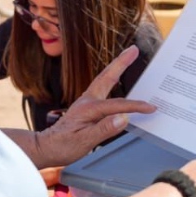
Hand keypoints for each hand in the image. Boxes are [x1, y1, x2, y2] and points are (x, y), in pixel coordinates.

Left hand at [35, 46, 155, 166]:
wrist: (45, 147)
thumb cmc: (62, 146)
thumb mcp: (84, 142)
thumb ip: (104, 129)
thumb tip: (124, 118)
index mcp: (88, 108)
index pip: (118, 105)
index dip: (136, 106)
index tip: (150, 108)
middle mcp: (87, 100)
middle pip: (107, 77)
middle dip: (121, 62)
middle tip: (133, 49)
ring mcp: (86, 102)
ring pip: (104, 79)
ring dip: (116, 67)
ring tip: (128, 56)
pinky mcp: (86, 106)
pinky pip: (103, 88)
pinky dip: (112, 78)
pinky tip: (117, 79)